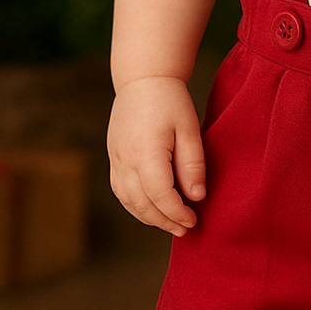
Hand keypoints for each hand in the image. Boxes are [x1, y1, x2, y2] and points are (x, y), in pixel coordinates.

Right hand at [107, 76, 206, 236]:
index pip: (159, 195)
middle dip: (164, 221)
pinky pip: (120, 191)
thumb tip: (197, 197)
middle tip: (185, 229)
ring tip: (171, 224)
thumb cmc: (170, 101)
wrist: (143, 80)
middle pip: (141, 203)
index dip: (176, 212)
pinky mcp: (114, 158)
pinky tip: (151, 209)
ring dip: (149, 217)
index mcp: (146, 152)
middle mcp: (125, 159)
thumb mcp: (189, 129)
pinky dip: (135, 205)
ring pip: (128, 201)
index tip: (193, 220)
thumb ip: (192, 164)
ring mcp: (116, 159)